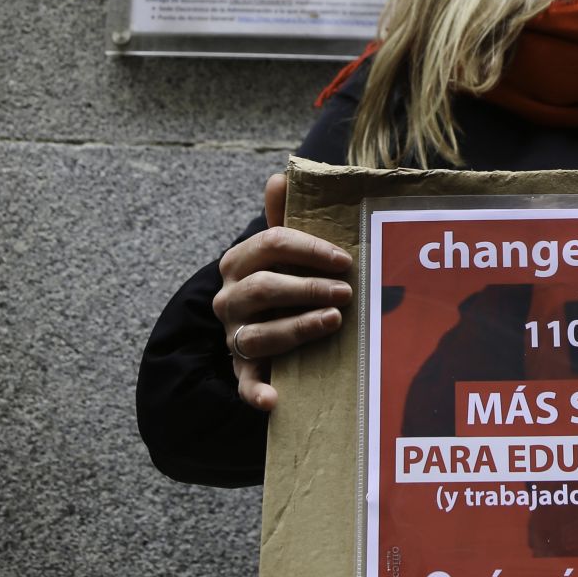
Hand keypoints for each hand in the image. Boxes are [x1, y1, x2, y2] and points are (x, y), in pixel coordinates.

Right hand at [212, 173, 353, 411]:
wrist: (253, 320)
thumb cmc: (279, 276)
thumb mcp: (278, 246)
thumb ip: (282, 215)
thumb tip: (281, 175)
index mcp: (239, 260)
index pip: (271, 244)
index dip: (310, 250)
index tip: (345, 259)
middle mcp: (229, 297)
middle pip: (264, 289)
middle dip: (309, 288)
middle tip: (347, 292)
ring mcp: (233, 335)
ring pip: (259, 334)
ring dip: (297, 328)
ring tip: (334, 322)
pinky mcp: (242, 369)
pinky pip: (245, 384)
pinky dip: (256, 393)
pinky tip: (274, 401)